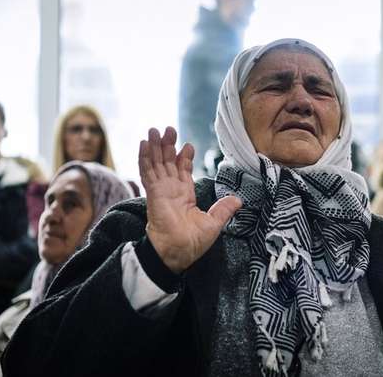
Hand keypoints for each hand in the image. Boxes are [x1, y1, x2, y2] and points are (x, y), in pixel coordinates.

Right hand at [139, 127, 241, 273]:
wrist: (177, 252)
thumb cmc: (192, 242)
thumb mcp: (214, 223)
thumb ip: (224, 209)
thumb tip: (238, 200)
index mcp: (184, 195)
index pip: (182, 171)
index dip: (183, 157)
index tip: (187, 145)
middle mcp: (171, 190)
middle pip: (167, 162)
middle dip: (167, 146)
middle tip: (168, 129)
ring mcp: (161, 190)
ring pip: (156, 163)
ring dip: (155, 147)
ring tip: (154, 130)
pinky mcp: (153, 193)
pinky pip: (147, 172)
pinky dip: (145, 158)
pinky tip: (143, 144)